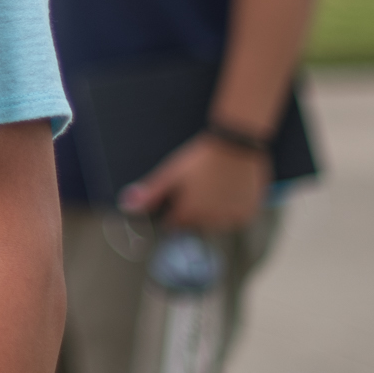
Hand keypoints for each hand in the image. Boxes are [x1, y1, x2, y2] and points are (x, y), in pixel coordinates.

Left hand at [119, 132, 268, 231]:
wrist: (235, 147)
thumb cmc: (199, 159)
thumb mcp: (171, 173)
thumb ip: (151, 193)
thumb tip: (126, 206)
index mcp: (189, 213)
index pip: (173, 225)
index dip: (171, 212)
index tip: (175, 198)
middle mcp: (211, 222)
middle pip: (194, 225)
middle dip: (191, 212)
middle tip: (196, 188)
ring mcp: (231, 220)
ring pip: (215, 225)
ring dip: (211, 213)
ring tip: (212, 188)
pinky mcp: (247, 215)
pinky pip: (234, 220)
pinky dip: (229, 211)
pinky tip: (227, 192)